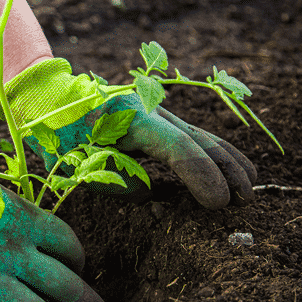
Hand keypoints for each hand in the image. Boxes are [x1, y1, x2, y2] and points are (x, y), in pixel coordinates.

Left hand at [0, 58, 256, 208]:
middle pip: (199, 140)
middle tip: (243, 201)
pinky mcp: (157, 118)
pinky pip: (192, 135)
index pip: (177, 149)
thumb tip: (151, 193)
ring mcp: (157, 111)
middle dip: (225, 171)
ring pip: (201, 135)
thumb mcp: (77, 162)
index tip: (218, 203)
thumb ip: (115, 181)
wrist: (51, 97)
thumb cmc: (59, 133)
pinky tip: (233, 167)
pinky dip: (215, 152)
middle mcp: (151, 110)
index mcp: (130, 119)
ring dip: (228, 161)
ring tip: (250, 187)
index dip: (202, 176)